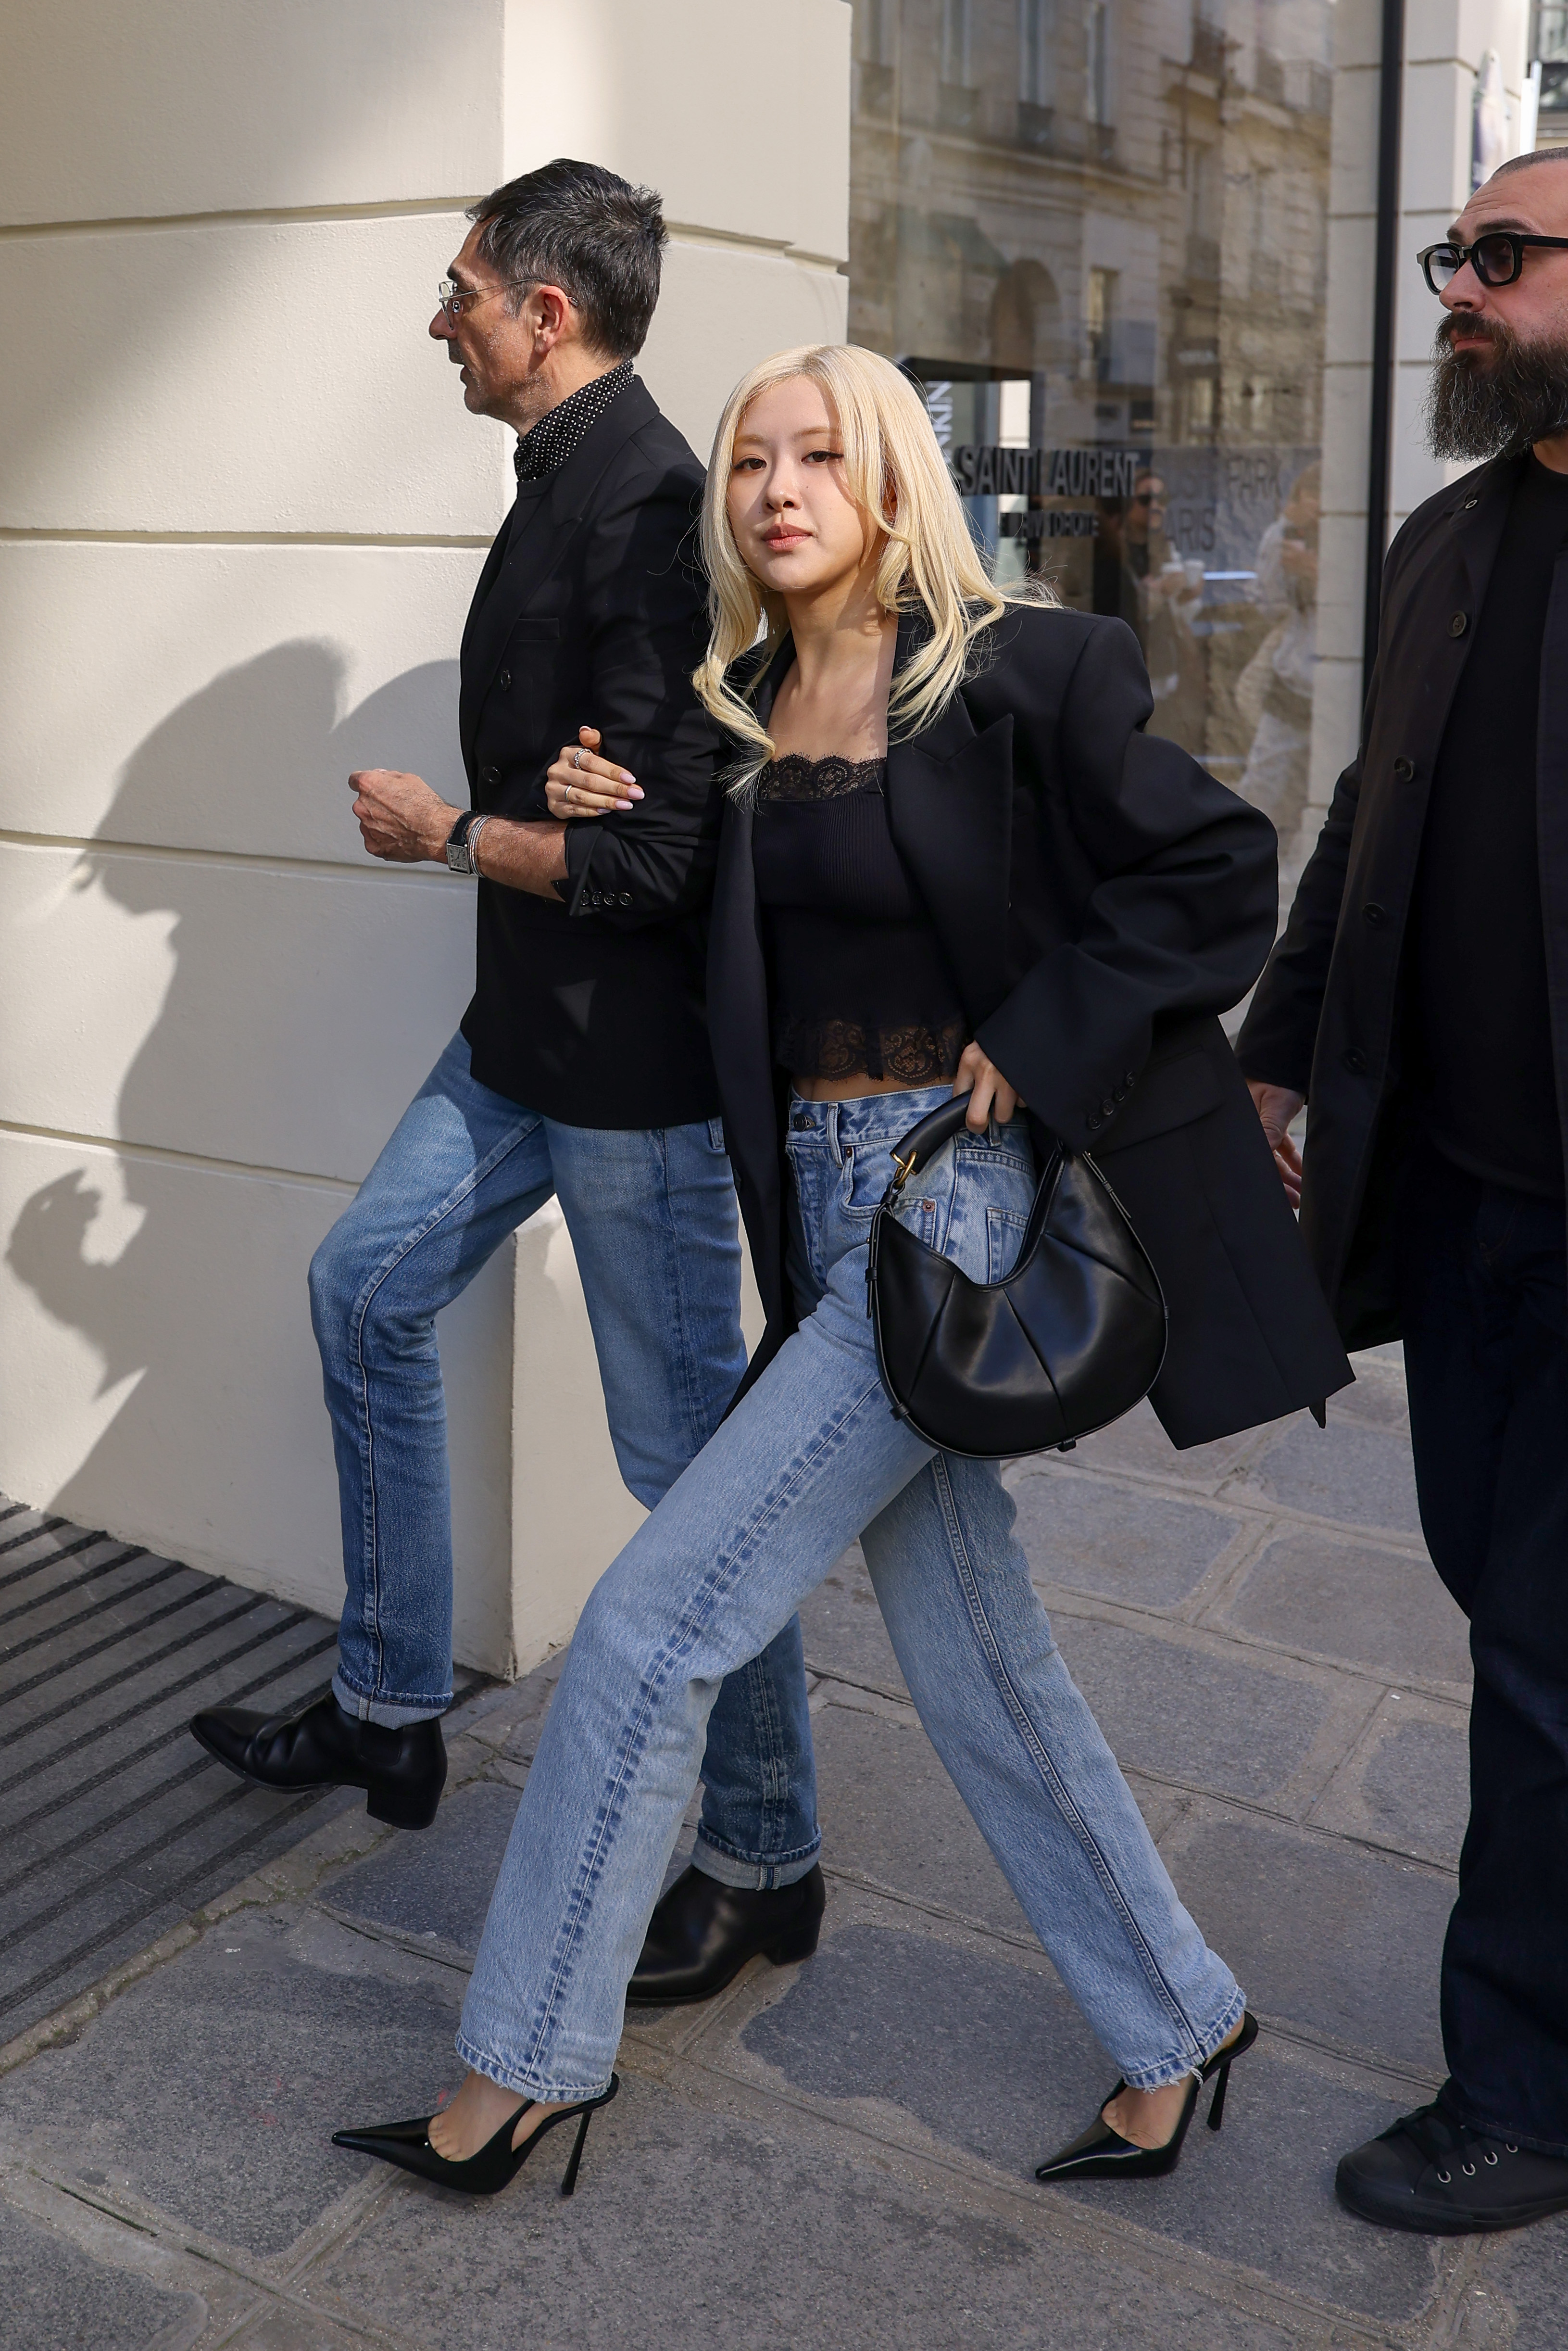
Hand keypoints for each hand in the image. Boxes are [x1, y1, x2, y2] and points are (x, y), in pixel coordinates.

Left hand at [350, 769, 457, 862]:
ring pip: (368, 823)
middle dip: (375, 806)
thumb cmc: (424, 806)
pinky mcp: (373, 846)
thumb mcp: (408, 778)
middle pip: (363, 804)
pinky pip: (374, 841)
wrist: (435, 831)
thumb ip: (387, 777)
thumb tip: (382, 778)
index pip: (355, 780)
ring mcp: (366, 828)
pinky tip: (399, 836)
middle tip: (395, 809)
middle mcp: (362, 806)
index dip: (366, 785)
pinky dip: (384, 839)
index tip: (371, 789)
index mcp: (368, 785)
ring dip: (379, 823)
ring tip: (401, 824)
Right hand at [545, 728, 640, 819]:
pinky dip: (593, 811)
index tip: (631, 779)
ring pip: (583, 797)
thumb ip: (593, 740)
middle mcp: (558, 771)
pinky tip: (607, 810)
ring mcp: (554, 789)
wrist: (561, 785)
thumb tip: (586, 730)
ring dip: (607, 801)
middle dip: (616, 789)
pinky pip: (576, 810)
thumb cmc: (581, 767)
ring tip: (626, 804)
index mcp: (567, 754)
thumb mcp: (588, 750)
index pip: (592, 762)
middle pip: (590, 781)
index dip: (613, 771)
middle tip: (635, 794)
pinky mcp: (554, 806)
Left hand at [953, 1040, 1022, 1131]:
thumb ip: (968, 1075)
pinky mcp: (1027, 1084)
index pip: (957, 1098)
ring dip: (1004, 1109)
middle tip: (981, 1122)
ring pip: (1003, 1114)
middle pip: (976, 1117)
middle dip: (978, 1125)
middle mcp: (987, 1072)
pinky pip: (1022, 1104)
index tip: (967, 1115)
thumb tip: (964, 1104)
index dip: (961, 1108)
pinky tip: (1019, 1086)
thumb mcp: (975, 1053)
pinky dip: (1021, 1099)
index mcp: (970, 1061)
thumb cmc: (998, 1042)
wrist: (1025, 1027)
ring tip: (1005, 1095)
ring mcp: (1008, 1079)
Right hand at [1248, 1079, 1304, 1209]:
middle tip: (1293, 1203)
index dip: (1267, 1181)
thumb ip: (1270, 1129)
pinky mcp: (1271, 1127)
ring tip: (1300, 1194)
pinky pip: (1280, 1149)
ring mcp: (1260, 1130)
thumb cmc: (1273, 1080)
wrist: (1280, 1060)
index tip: (1279, 1199)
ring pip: (1273, 1160)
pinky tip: (1301, 1174)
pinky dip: (1291, 1161)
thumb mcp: (1274, 1104)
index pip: (1253, 1161)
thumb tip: (1264, 1154)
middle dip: (1279, 1185)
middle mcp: (1249, 1133)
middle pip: (1263, 1165)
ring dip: (1288, 1176)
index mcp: (1244, 1129)